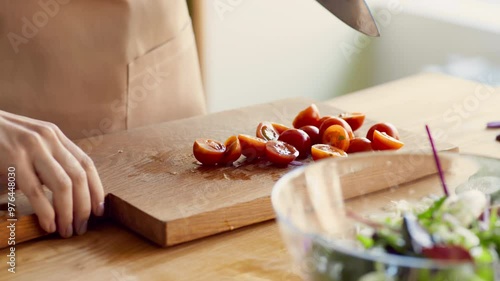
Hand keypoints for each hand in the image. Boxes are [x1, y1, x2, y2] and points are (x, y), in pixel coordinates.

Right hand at [0, 111, 104, 236]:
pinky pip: (36, 190)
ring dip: (68, 212)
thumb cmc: (0, 141)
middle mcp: (48, 139)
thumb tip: (70, 194)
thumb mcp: (31, 145)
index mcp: (55, 136)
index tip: (99, 210)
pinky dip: (46, 211)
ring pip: (63, 184)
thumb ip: (49, 161)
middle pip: (78, 176)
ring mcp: (32, 148)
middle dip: (84, 206)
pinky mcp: (13, 158)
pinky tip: (49, 224)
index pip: (86, 164)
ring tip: (66, 230)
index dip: (96, 189)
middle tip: (82, 227)